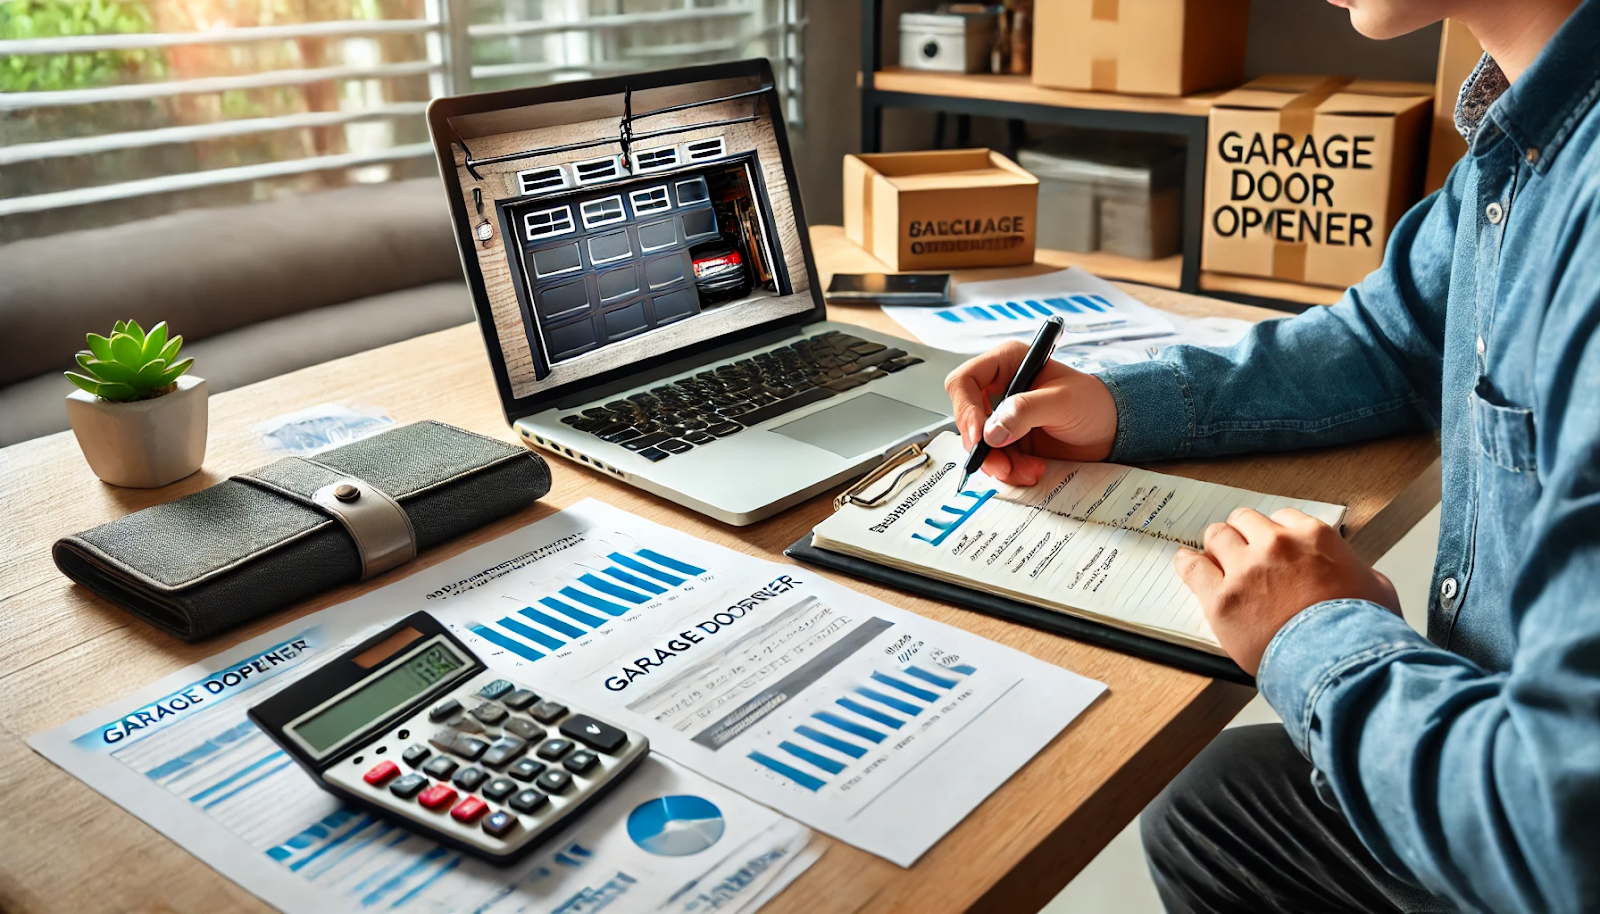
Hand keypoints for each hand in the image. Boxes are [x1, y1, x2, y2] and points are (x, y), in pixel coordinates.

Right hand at [944, 341, 1118, 485]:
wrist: (1112, 430)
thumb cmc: (1094, 403)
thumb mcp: (1062, 402)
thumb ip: (1025, 411)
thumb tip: (991, 431)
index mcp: (1007, 363)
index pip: (965, 381)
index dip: (966, 409)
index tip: (980, 436)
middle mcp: (999, 388)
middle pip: (967, 418)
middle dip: (983, 446)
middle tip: (1002, 465)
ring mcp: (1003, 417)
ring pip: (979, 444)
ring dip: (1000, 464)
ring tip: (1028, 471)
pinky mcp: (1009, 440)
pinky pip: (995, 459)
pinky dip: (1010, 470)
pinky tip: (1032, 470)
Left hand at [1175, 507, 1400, 675]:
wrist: (1339, 665)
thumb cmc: (1362, 632)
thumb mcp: (1378, 589)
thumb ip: (1359, 570)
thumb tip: (1356, 573)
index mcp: (1313, 537)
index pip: (1282, 518)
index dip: (1274, 535)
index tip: (1271, 547)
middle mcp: (1276, 545)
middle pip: (1244, 521)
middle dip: (1243, 536)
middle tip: (1242, 554)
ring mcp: (1245, 570)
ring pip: (1217, 536)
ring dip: (1218, 548)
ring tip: (1216, 561)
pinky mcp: (1221, 598)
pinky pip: (1191, 566)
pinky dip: (1188, 564)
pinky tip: (1187, 565)